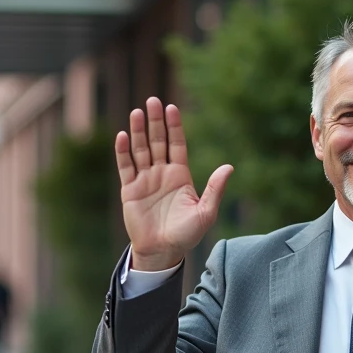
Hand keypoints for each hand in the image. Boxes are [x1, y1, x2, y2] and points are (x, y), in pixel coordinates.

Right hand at [115, 97, 233, 270]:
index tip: (172, 108)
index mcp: (180, 175)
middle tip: (153, 101)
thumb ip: (215, 189)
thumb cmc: (186, 234)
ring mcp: (145, 180)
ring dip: (138, 131)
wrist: (163, 251)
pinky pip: (126, 167)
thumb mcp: (205, 212)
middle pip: (157, 141)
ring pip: (141, 150)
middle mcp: (161, 173)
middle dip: (155, 122)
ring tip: (137, 112)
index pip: (177, 144)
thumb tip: (229, 167)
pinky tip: (123, 136)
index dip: (174, 127)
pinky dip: (123, 152)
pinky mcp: (130, 190)